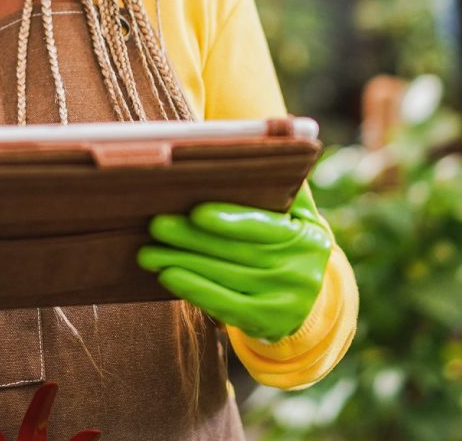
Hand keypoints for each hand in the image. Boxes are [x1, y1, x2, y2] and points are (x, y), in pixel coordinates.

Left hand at [137, 187, 331, 341]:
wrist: (312, 298)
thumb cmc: (291, 237)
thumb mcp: (300, 211)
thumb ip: (284, 179)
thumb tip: (265, 137)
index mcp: (307, 236)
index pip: (263, 228)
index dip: (229, 220)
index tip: (196, 212)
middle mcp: (298, 271)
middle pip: (234, 253)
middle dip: (191, 239)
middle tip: (156, 225)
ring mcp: (283, 302)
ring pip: (223, 278)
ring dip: (182, 264)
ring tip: (148, 252)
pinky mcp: (265, 323)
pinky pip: (224, 306)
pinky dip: (194, 290)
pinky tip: (168, 276)